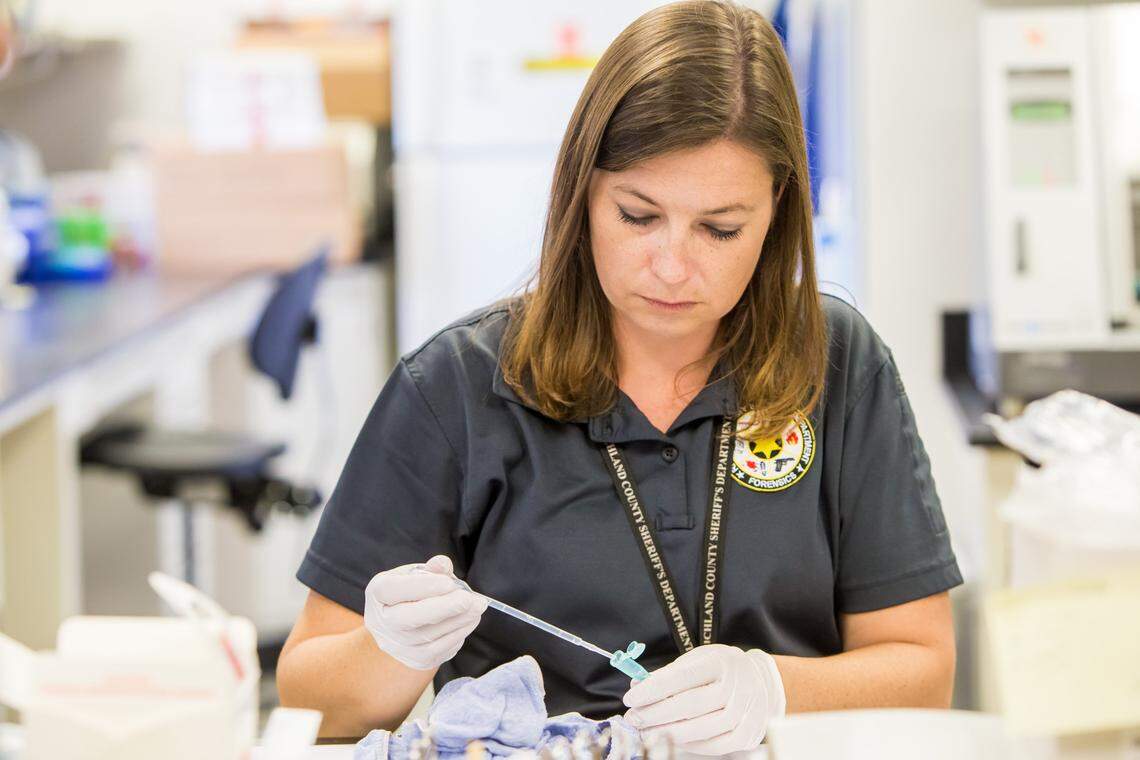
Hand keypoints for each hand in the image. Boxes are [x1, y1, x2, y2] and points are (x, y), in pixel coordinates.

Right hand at [363, 555, 487, 670]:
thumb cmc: (409, 594)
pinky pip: (440, 648)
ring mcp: (398, 644)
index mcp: (378, 593)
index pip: (393, 590)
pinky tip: (471, 619)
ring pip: (430, 635)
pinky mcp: (416, 659)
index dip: (423, 586)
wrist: (401, 630)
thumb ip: (430, 569)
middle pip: (410, 618)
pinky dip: (459, 633)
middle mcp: (382, 622)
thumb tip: (443, 565)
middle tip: (470, 599)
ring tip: (478, 606)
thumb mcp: (414, 575)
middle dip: (444, 608)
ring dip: (459, 620)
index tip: (449, 582)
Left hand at [622, 644, 785, 754]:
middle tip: (633, 719)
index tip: (630, 698)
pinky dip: (691, 745)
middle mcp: (736, 686)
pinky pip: (715, 746)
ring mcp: (745, 712)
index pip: (681, 677)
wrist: (761, 681)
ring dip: (668, 733)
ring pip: (701, 729)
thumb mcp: (697, 660)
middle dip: (655, 714)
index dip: (653, 689)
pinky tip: (673, 739)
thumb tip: (636, 686)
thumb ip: (667, 674)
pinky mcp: (748, 734)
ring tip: (647, 732)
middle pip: (689, 705)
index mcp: (719, 662)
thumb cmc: (721, 669)